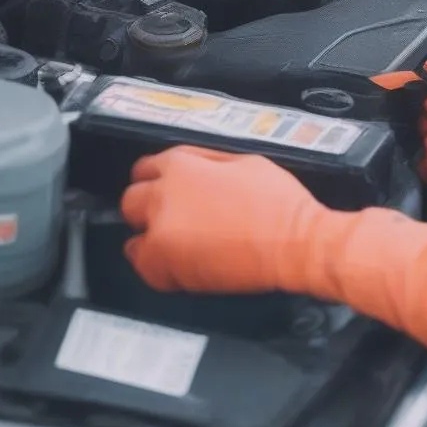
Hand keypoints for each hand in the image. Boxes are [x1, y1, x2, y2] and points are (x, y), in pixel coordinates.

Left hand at [119, 146, 329, 293]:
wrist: (295, 243)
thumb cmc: (278, 203)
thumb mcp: (243, 160)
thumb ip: (206, 161)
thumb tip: (193, 165)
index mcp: (181, 165)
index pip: (145, 167)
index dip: (156, 178)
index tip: (162, 186)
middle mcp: (163, 195)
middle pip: (132, 199)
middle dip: (146, 205)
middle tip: (168, 214)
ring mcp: (162, 233)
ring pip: (133, 233)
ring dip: (148, 234)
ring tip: (172, 241)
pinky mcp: (168, 266)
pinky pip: (142, 265)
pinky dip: (153, 264)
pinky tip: (173, 261)